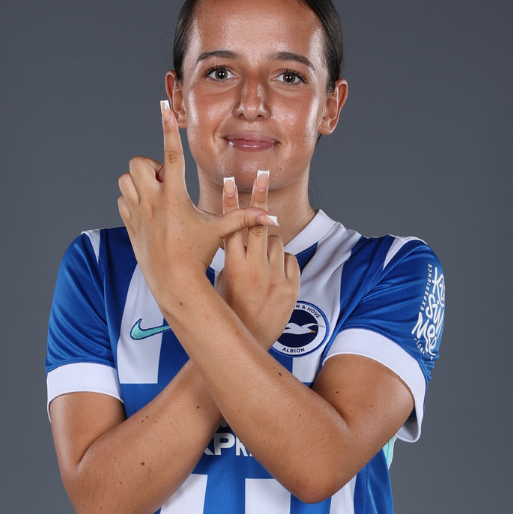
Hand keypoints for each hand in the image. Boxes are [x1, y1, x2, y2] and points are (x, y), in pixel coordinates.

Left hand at [117, 101, 276, 296]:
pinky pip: (122, 198)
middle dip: (151, 164)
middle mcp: (152, 201)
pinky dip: (132, 197)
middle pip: (139, 162)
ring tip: (158, 195)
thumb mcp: (220, 232)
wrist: (173, 283)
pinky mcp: (129, 223)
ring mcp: (137, 212)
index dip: (168, 128)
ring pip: (126, 178)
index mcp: (175, 197)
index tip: (162, 107)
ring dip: (139, 180)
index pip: (171, 154)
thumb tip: (271, 215)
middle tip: (167, 182)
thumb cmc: (198, 256)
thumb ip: (244, 218)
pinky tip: (149, 210)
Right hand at [214, 169, 300, 347]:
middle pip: (260, 223)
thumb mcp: (220, 282)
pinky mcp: (292, 286)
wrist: (250, 341)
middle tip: (262, 172)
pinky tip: (272, 277)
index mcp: (233, 267)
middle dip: (260, 195)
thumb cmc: (229, 311)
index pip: (233, 226)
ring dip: (269, 246)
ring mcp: (276, 277)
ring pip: (276, 242)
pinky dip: (282, 263)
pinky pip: (290, 259)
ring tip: (259, 266)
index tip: (230, 181)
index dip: (231, 203)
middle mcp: (256, 268)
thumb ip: (228, 257)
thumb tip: (231, 235)